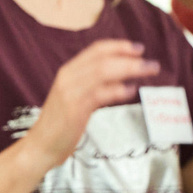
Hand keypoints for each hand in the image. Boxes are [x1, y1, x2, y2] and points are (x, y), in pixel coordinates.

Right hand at [16, 40, 158, 172]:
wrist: (41, 145)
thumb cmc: (60, 123)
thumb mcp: (74, 96)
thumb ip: (91, 84)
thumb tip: (120, 75)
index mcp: (68, 71)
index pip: (96, 50)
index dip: (119, 46)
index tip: (138, 49)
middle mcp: (68, 77)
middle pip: (103, 58)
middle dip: (130, 58)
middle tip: (151, 63)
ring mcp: (71, 92)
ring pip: (104, 72)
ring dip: (130, 70)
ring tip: (148, 73)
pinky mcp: (75, 109)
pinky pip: (101, 94)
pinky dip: (118, 90)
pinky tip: (131, 90)